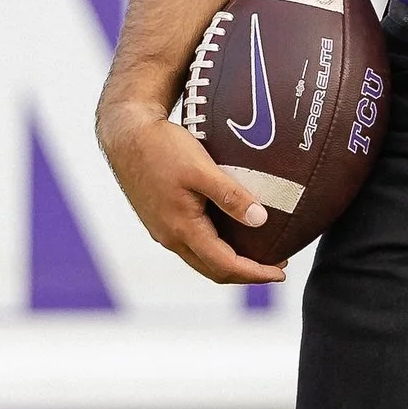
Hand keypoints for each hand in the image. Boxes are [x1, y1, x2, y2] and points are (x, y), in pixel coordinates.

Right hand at [97, 98, 291, 285]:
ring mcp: (162, 230)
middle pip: (213, 270)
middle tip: (276, 266)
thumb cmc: (162, 148)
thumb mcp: (201, 168)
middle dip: (246, 273)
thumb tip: (261, 220)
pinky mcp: (160, 218)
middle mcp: (170, 236)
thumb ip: (230, 196)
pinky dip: (215, 248)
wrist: (126, 135)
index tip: (281, 273)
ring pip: (201, 259)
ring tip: (258, 251)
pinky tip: (229, 231)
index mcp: (181, 229)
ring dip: (230, 261)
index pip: (225, 265)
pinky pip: (191, 244)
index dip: (255, 273)